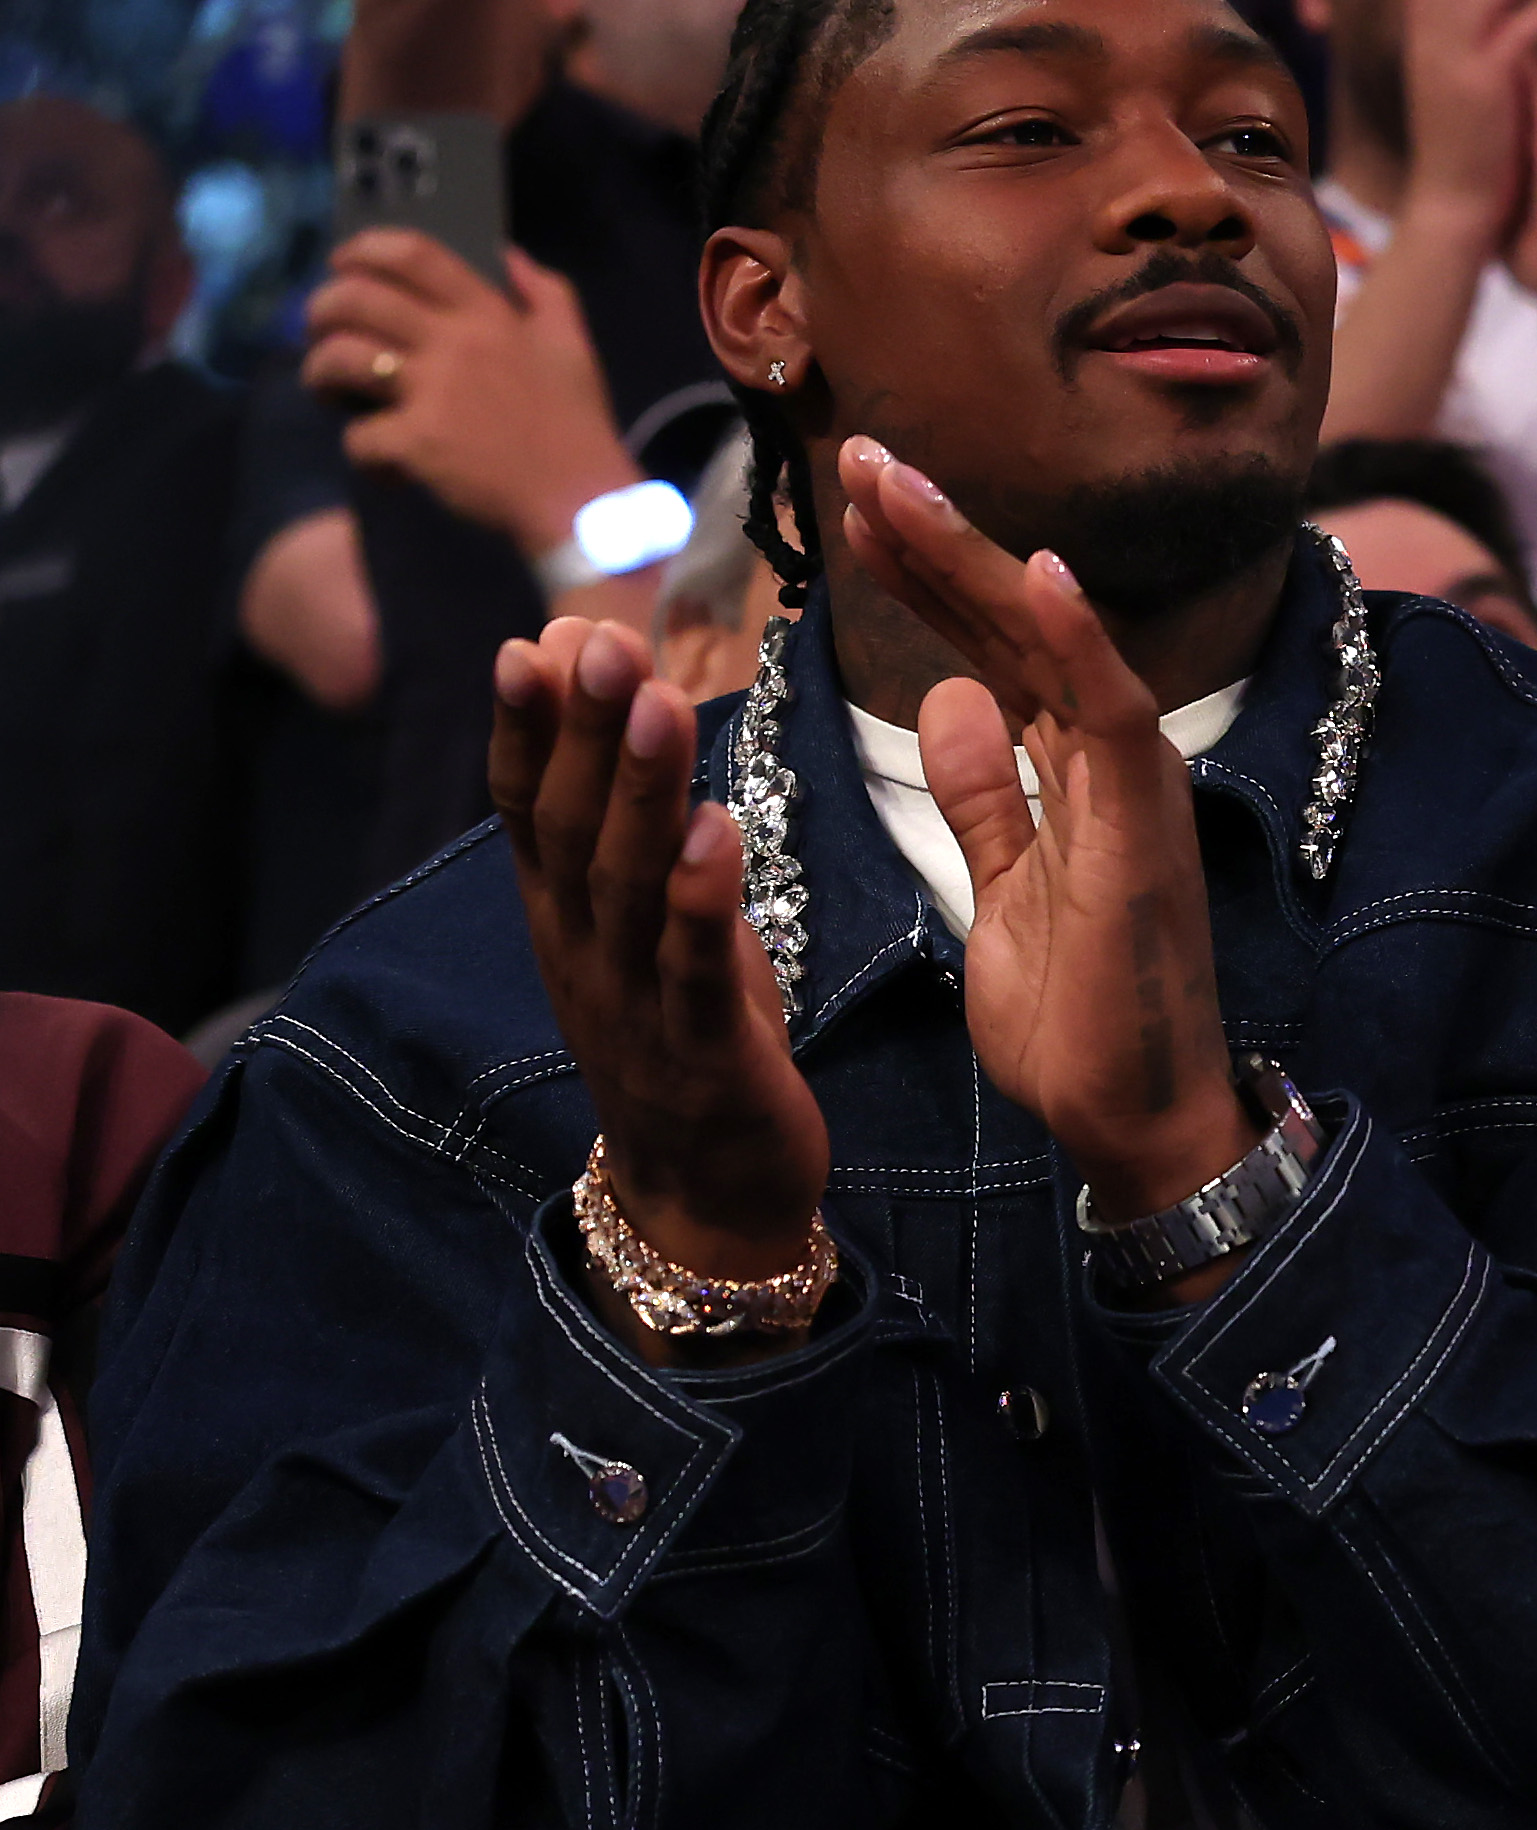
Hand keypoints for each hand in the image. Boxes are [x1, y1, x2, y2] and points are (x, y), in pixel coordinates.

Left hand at [307, 235, 637, 556]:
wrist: (580, 498)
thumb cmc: (576, 423)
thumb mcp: (573, 345)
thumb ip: (546, 292)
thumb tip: (509, 255)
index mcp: (487, 315)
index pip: (413, 255)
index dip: (365, 249)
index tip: (343, 263)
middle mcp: (453, 343)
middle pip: (357, 299)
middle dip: (321, 309)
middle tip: (320, 331)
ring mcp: (431, 392)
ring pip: (342, 358)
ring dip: (319, 371)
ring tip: (326, 389)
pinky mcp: (417, 442)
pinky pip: (359, 436)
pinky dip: (361, 452)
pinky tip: (381, 465)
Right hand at [488, 616, 829, 1304]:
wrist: (704, 1191)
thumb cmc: (684, 1028)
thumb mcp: (645, 918)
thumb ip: (627, 819)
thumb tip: (615, 702)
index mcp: (565, 914)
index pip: (526, 806)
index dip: (526, 726)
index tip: (532, 639)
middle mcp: (581, 949)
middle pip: (571, 827)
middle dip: (585, 730)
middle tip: (596, 639)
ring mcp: (633, 1002)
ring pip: (627, 886)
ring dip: (641, 792)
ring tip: (658, 704)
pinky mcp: (702, 1051)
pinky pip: (693, 968)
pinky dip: (702, 900)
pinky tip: (718, 833)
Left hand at [829, 440, 1254, 1229]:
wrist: (1134, 1117)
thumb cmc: (1078, 1018)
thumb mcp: (1000, 891)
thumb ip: (986, 797)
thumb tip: (950, 701)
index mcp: (1071, 770)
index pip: (991, 644)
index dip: (928, 570)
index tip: (856, 507)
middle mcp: (1109, 756)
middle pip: (1014, 621)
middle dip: (935, 536)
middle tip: (857, 455)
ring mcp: (1132, 783)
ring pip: (1053, 641)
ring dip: (976, 560)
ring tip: (898, 485)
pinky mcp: (1144, 824)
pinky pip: (1110, 713)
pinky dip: (1076, 639)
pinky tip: (1035, 571)